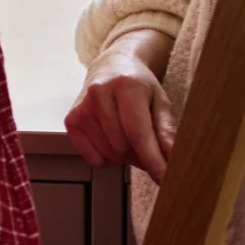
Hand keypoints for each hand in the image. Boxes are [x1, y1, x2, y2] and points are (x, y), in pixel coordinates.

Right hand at [65, 34, 176, 183]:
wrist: (111, 67)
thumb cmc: (139, 86)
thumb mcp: (160, 101)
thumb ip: (167, 131)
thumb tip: (173, 162)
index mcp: (126, 86)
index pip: (138, 132)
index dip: (152, 159)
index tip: (164, 178)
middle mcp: (99, 94)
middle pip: (123, 147)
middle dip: (141, 156)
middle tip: (149, 148)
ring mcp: (82, 107)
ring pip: (109, 154)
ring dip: (124, 157)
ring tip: (130, 139)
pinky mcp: (71, 120)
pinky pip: (93, 158)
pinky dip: (107, 157)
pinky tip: (112, 140)